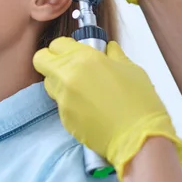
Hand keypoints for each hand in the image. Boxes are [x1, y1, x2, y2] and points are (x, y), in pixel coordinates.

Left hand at [33, 37, 181, 181]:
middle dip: (50, 60)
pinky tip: (88, 108)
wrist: (138, 138)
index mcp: (84, 58)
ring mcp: (63, 97)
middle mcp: (68, 75)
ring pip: (48, 82)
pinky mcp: (63, 117)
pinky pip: (59, 104)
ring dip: (59, 82)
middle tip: (66, 65)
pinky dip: (69, 103)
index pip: (57, 43)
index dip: (65, 47)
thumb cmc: (139, 103)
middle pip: (41, 59)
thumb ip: (114, 55)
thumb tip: (109, 49)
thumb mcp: (131, 69)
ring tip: (81, 89)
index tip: (73, 52)